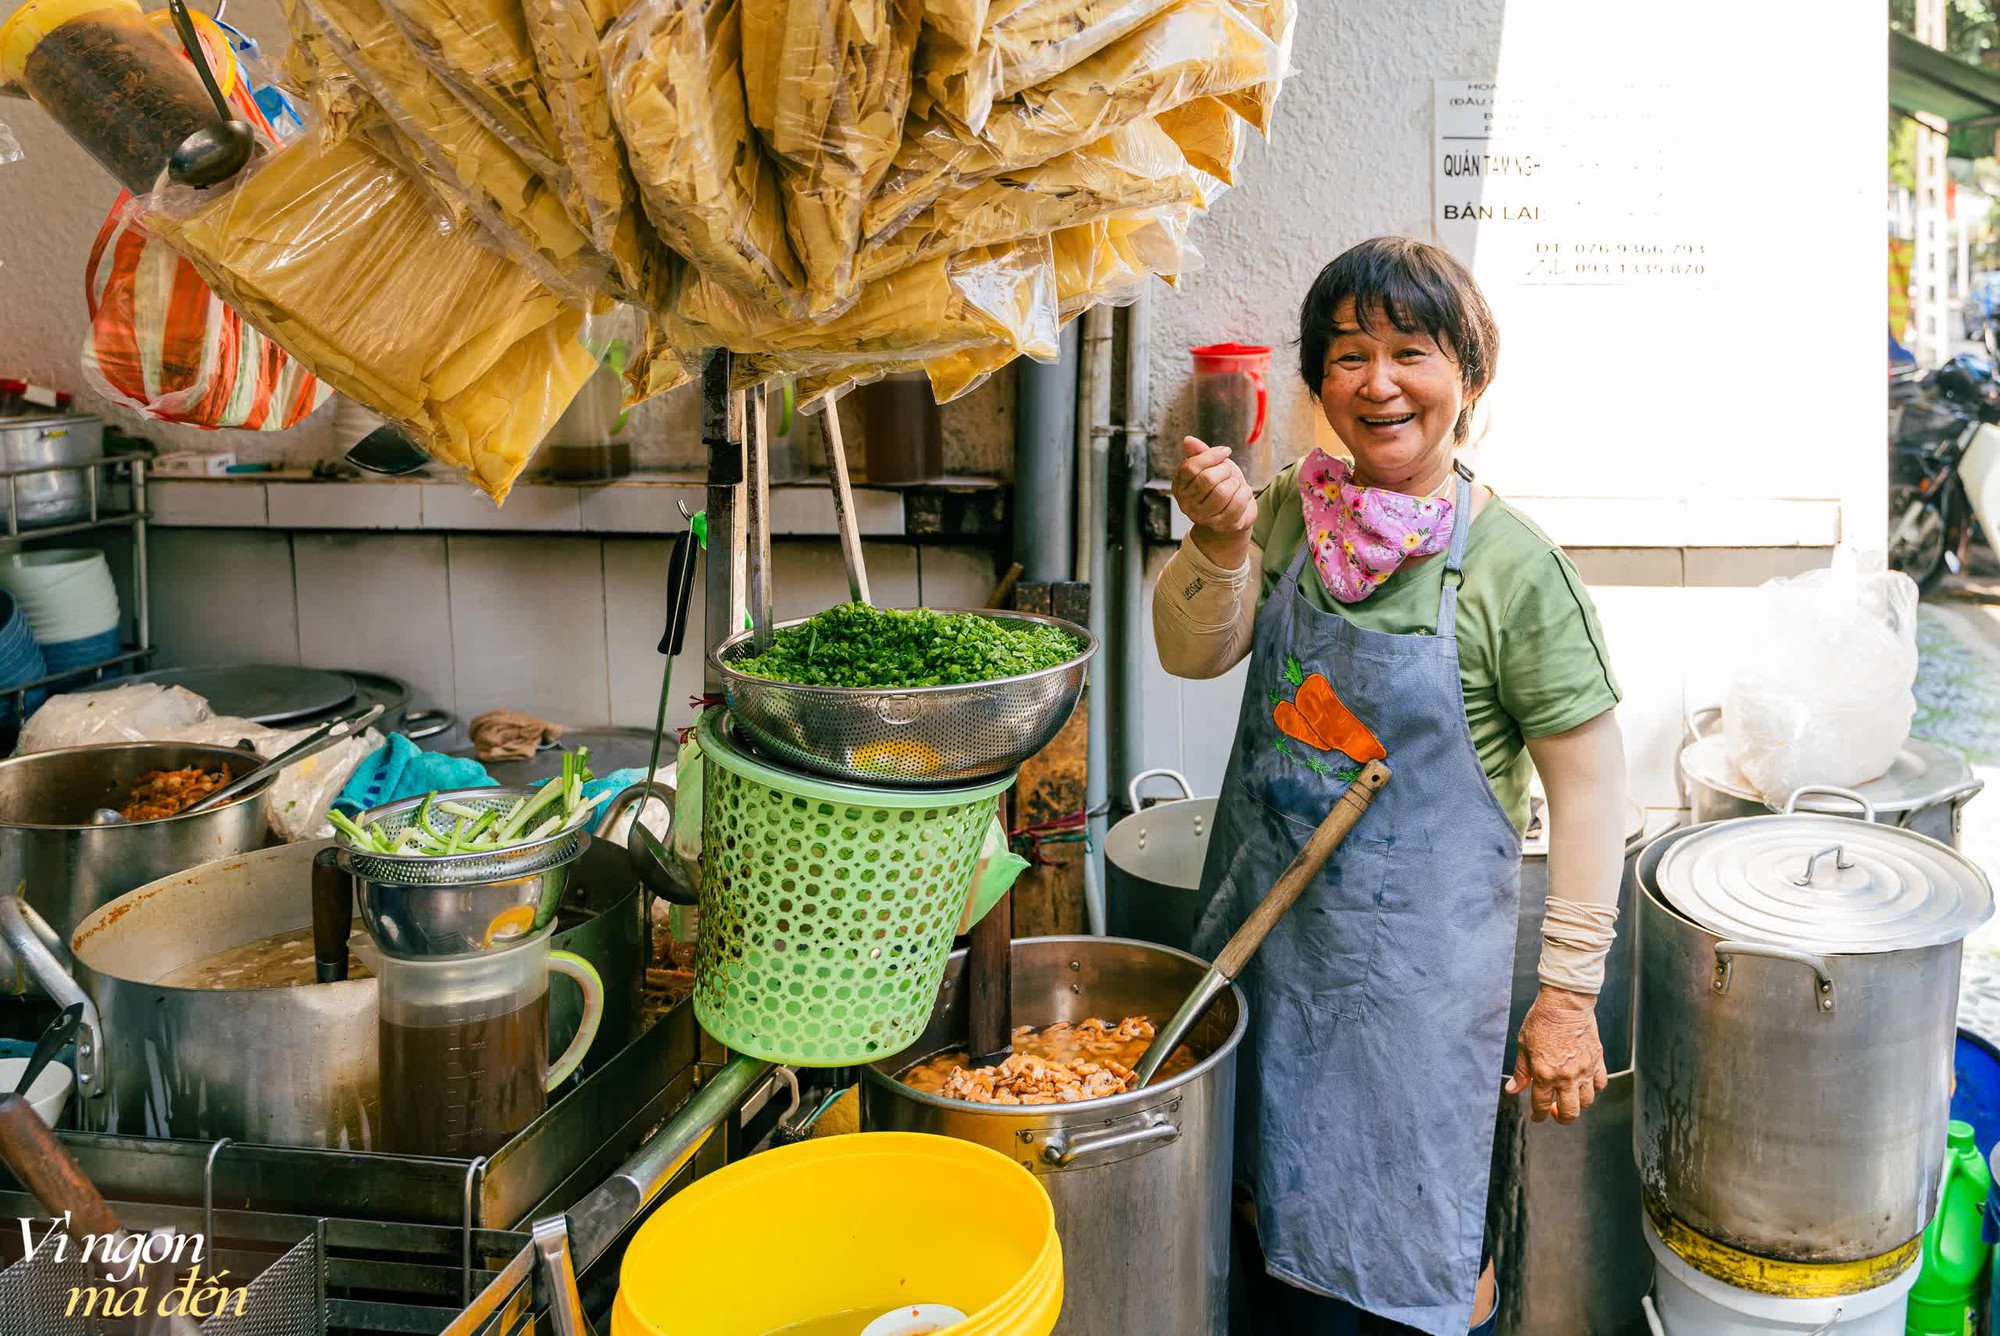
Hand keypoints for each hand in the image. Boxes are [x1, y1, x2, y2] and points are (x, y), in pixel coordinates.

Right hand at [1172, 436, 1254, 567]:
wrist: (1233, 512)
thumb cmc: (1220, 484)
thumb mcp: (1210, 465)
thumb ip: (1200, 453)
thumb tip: (1188, 440)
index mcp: (1180, 486)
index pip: (1190, 468)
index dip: (1211, 456)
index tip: (1225, 451)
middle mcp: (1187, 504)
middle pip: (1207, 479)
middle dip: (1224, 470)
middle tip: (1229, 471)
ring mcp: (1204, 517)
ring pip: (1222, 492)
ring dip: (1235, 483)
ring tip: (1234, 484)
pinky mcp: (1222, 525)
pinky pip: (1237, 503)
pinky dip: (1245, 493)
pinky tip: (1242, 493)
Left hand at [1505, 984, 1607, 1123]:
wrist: (1565, 1004)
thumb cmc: (1541, 1021)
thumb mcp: (1523, 1046)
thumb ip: (1520, 1072)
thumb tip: (1513, 1090)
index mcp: (1544, 1074)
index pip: (1541, 1105)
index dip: (1538, 1116)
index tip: (1536, 1117)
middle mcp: (1566, 1077)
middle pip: (1569, 1112)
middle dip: (1561, 1118)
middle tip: (1555, 1112)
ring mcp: (1584, 1070)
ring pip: (1587, 1102)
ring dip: (1577, 1103)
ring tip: (1568, 1096)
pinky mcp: (1597, 1061)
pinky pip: (1600, 1084)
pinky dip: (1593, 1088)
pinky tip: (1584, 1084)